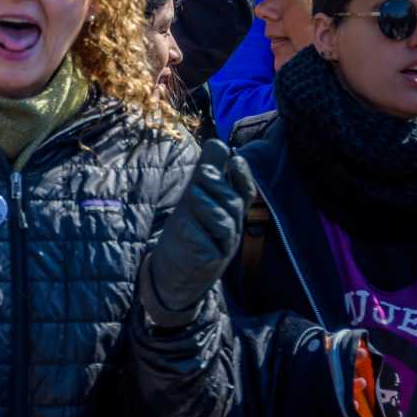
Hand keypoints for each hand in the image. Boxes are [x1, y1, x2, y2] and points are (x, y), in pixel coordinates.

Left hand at [140, 139, 255, 326]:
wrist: (172, 274)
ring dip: (208, 207)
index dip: (243, 176)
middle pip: (234, 205)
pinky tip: (182, 226)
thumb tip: (218, 142)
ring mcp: (221, 250)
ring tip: (192, 194)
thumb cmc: (189, 232)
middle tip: (202, 171)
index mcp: (230, 214)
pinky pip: (205, 248)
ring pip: (224, 226)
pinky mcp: (206, 265)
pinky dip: (194, 233)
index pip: (245, 193)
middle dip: (220, 186)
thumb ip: (207, 173)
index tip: (235, 158)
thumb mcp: (196, 200)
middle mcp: (231, 232)